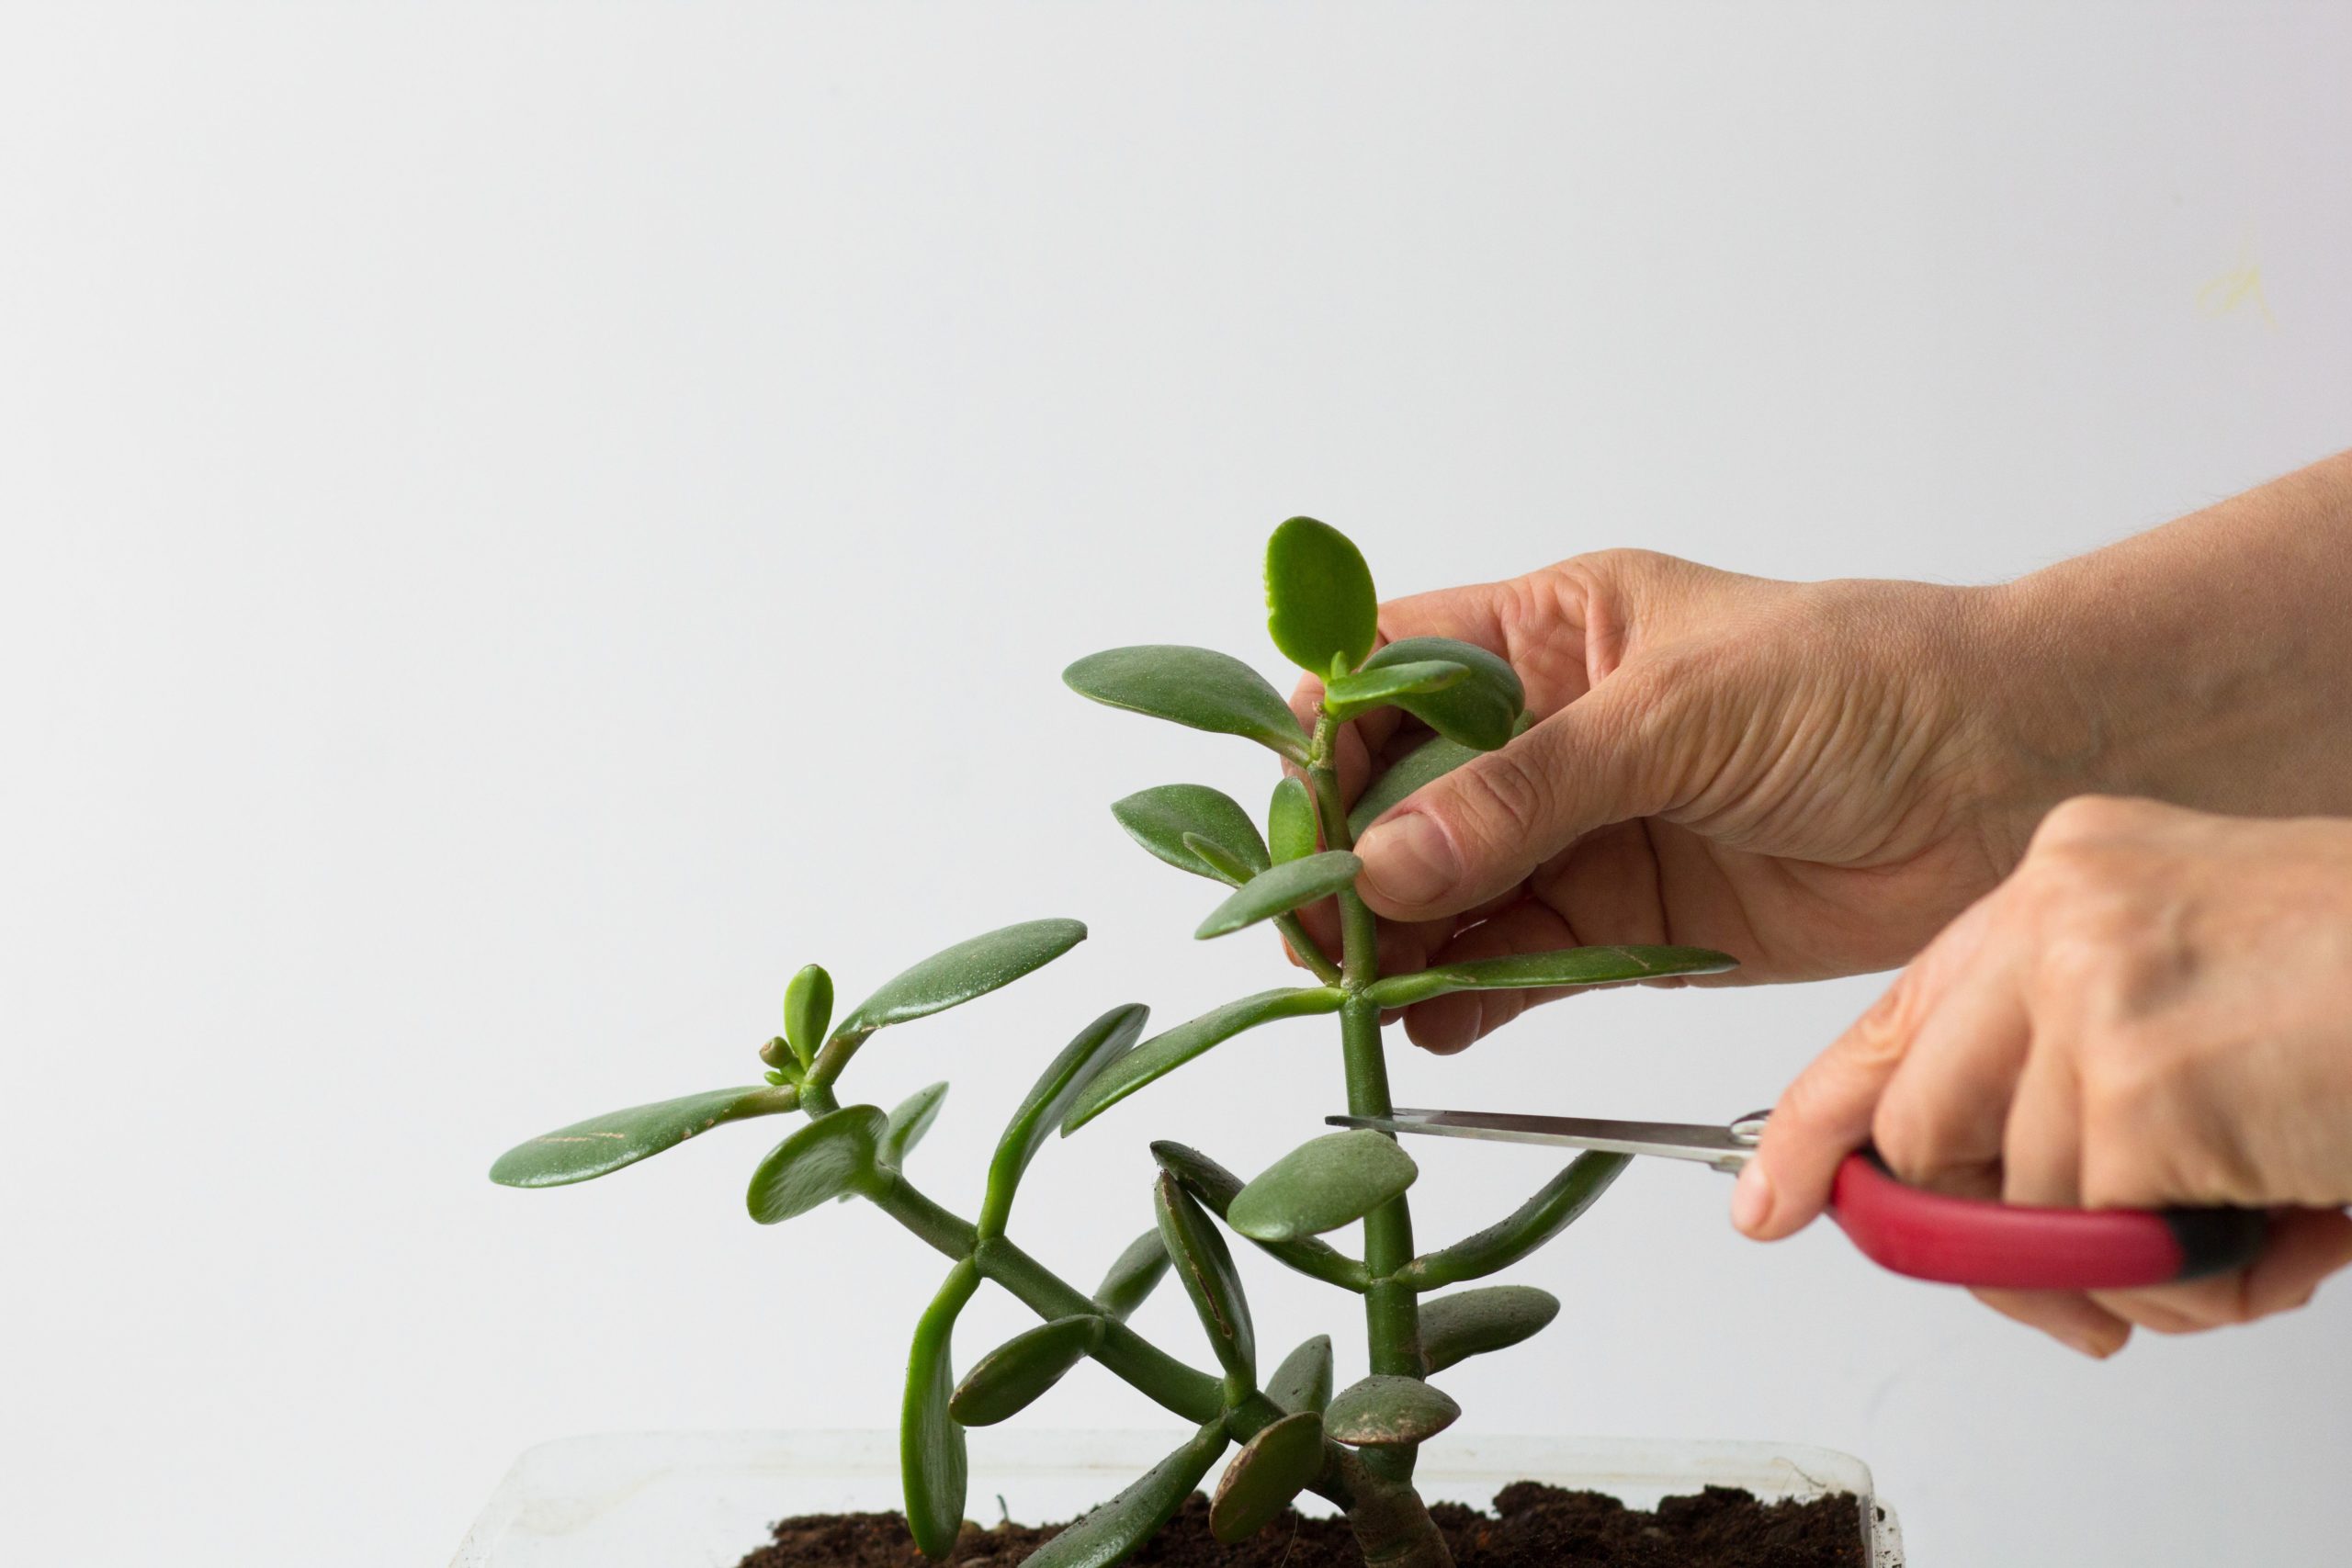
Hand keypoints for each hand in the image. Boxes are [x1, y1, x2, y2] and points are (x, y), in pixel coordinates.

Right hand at [1289, 550, 2049, 1049]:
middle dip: (1348, 861)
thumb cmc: (1863, 685)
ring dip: (1398, 938)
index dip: (1327, 744)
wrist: (2010, 779)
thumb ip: (1527, 793)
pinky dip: (1465, 996)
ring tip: (1360, 986)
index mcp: (1547, 634)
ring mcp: (1585, 833)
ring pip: (1447, 891)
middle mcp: (1548, 733)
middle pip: (1397, 799)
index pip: (1387, 678)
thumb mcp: (1676, 715)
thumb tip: (1384, 863)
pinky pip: (1516, 963)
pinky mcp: (1626, 924)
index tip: (1298, 822)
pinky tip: (1429, 1019)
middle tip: (1317, 931)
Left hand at [1736, 795, 2351, 1354]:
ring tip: (2260, 1221)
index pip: (1901, 1014)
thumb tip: (2004, 1225)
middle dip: (1991, 1241)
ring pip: (2027, 1202)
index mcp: (2070, 878)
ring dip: (2141, 1262)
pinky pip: (2112, 1239)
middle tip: (2090, 1297)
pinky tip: (2289, 1219)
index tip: (1777, 1198)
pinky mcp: (2139, 1076)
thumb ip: (2090, 1078)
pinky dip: (2201, 1272)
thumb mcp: (2205, 1002)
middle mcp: (2061, 909)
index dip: (1828, 1122)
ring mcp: (2089, 985)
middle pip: (1923, 1125)